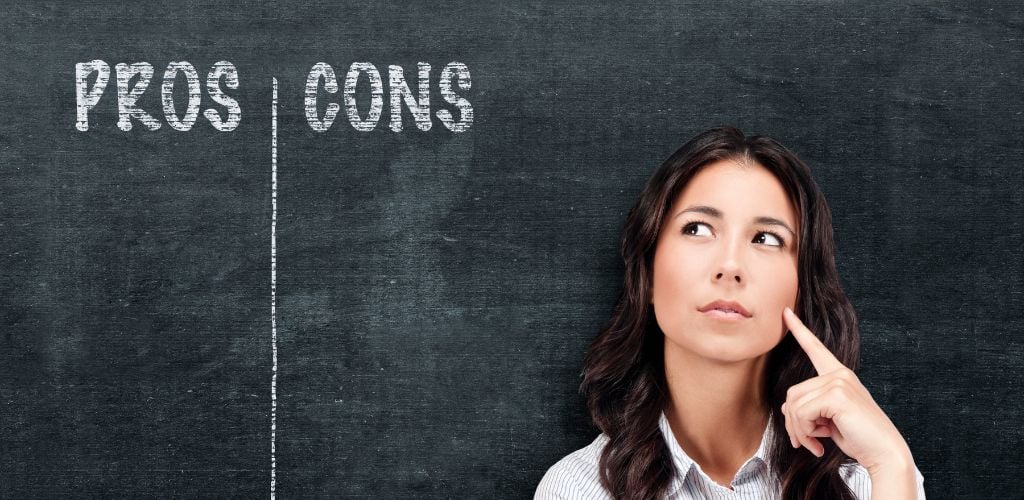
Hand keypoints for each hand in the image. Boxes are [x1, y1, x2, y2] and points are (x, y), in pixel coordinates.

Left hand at [780, 307, 913, 473]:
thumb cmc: (859, 438)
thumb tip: (786, 409)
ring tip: (814, 443)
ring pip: (794, 405)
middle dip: (793, 423)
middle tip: (804, 442)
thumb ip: (809, 408)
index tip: (786, 312)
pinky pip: (801, 413)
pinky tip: (820, 443)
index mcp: (839, 376)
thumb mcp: (829, 419)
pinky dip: (805, 433)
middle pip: (792, 394)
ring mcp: (839, 382)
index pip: (815, 349)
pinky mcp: (837, 394)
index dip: (799, 330)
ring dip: (799, 431)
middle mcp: (839, 374)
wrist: (883, 453)